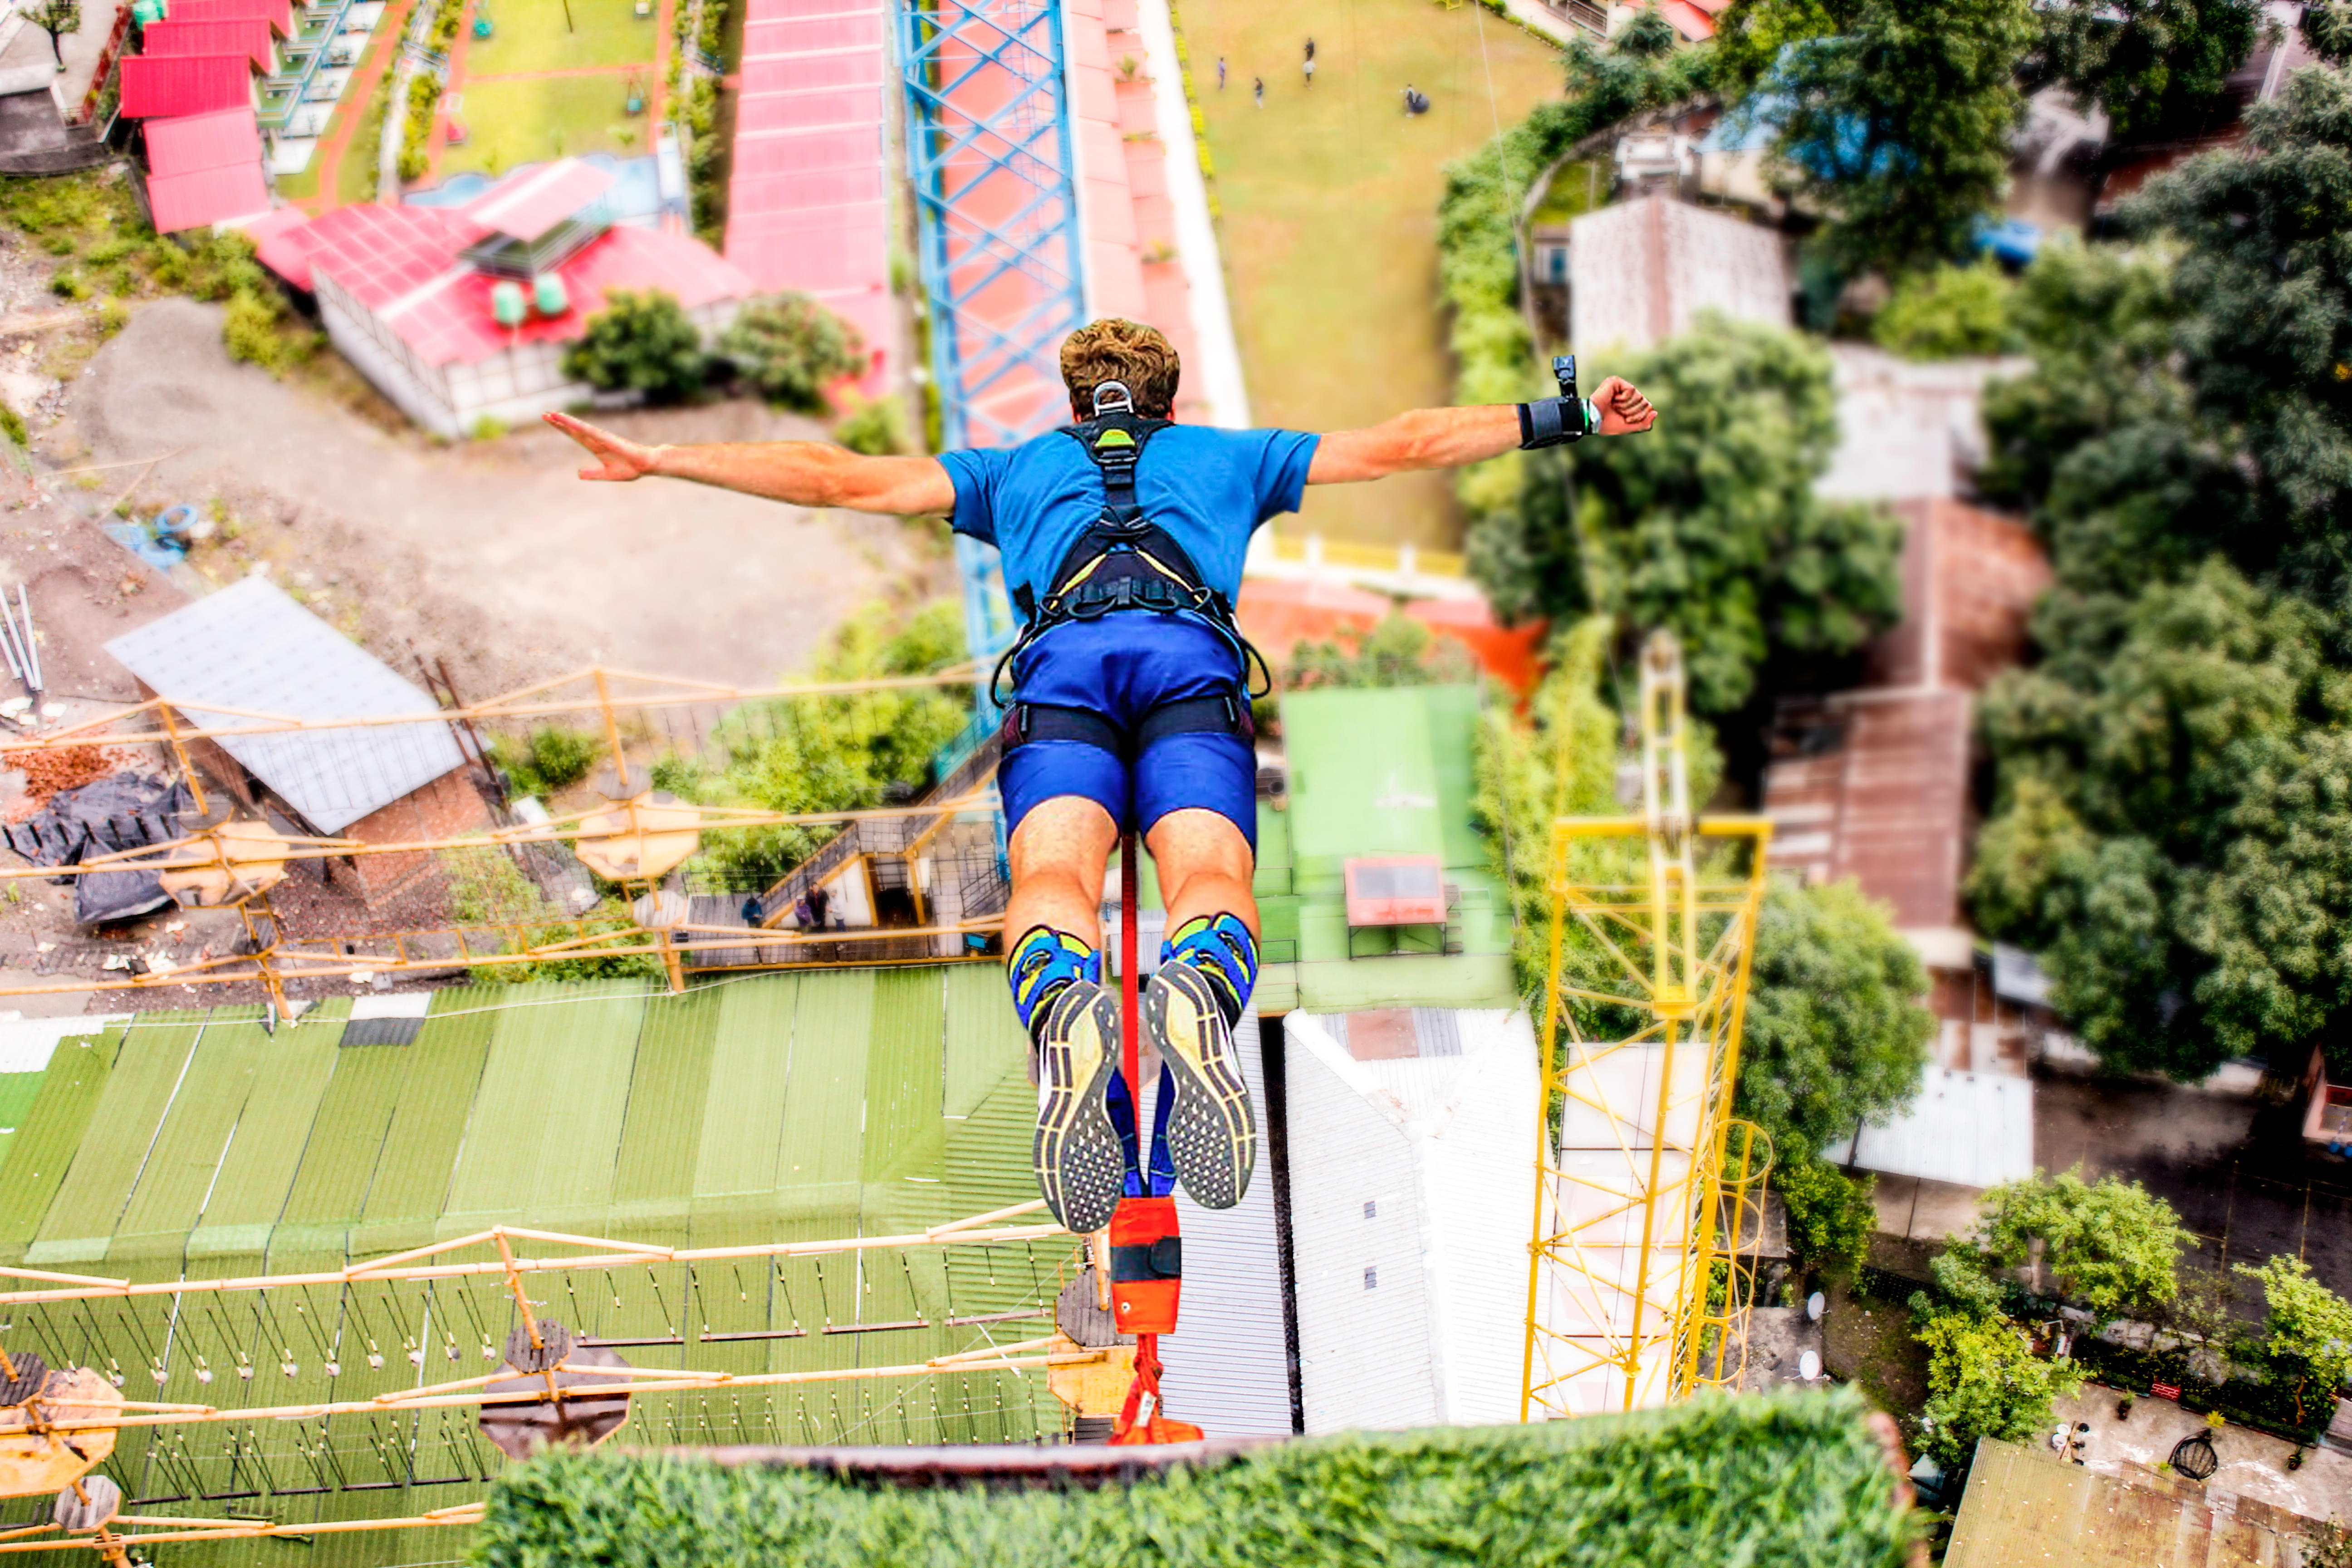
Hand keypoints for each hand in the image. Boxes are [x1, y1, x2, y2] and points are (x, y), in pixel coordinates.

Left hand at [545, 411, 660, 480]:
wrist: (645, 465)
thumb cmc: (630, 468)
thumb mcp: (607, 473)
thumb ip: (592, 473)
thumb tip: (578, 473)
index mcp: (596, 446)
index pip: (575, 435)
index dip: (562, 428)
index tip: (550, 421)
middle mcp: (596, 439)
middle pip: (573, 429)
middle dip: (559, 422)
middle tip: (544, 415)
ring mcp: (600, 438)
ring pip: (578, 428)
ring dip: (565, 421)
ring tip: (551, 414)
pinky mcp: (606, 439)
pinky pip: (589, 431)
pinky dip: (577, 426)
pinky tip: (567, 422)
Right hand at [1593, 376, 1656, 435]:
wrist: (1593, 420)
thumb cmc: (1607, 424)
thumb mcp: (1629, 427)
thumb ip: (1644, 423)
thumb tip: (1655, 412)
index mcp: (1629, 402)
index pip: (1647, 406)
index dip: (1640, 416)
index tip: (1626, 420)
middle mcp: (1626, 392)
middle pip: (1644, 401)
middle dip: (1634, 412)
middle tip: (1621, 414)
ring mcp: (1621, 386)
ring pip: (1639, 396)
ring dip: (1627, 407)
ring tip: (1615, 407)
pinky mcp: (1615, 381)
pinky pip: (1631, 390)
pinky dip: (1623, 399)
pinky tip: (1613, 400)